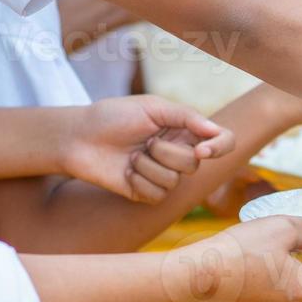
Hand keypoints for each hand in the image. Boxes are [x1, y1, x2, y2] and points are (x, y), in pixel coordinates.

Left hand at [62, 95, 233, 203]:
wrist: (78, 138)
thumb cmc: (112, 116)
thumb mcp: (151, 107)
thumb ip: (186, 116)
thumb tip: (216, 130)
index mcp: (185, 130)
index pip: (222, 141)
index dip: (220, 147)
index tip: (202, 149)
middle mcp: (179, 153)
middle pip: (194, 164)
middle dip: (166, 152)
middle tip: (145, 141)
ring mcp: (165, 175)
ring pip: (175, 181)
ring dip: (147, 166)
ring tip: (130, 156)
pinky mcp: (148, 193)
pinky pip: (158, 194)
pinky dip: (139, 180)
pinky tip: (125, 171)